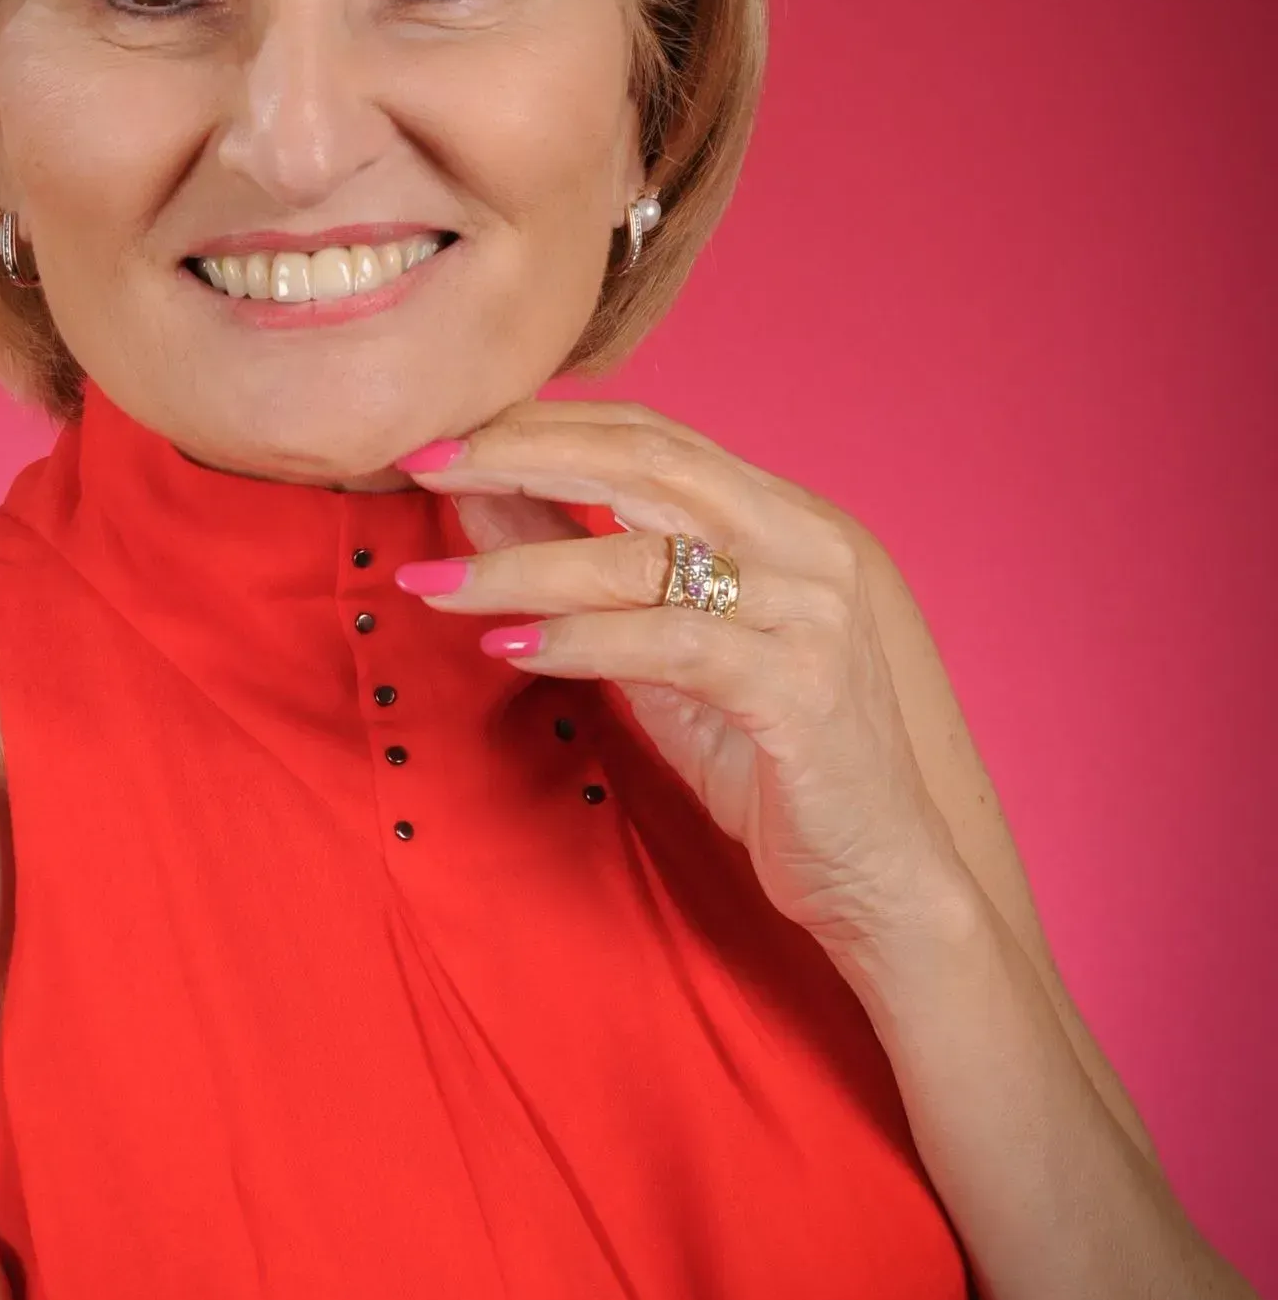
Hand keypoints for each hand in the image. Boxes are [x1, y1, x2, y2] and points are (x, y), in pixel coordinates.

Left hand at [393, 398, 972, 957]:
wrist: (878, 873)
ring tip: (436, 583)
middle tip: (421, 466)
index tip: (443, 433)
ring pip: (642, 557)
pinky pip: (669, 644)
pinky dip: (579, 640)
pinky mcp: (802, 688)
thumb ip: (586, 569)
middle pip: (643, 462)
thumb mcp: (658, 651)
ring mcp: (811, 611)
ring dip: (522, 565)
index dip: (542, 425)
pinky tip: (511, 648)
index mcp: (778, 517)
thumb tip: (481, 498)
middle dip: (521, 455)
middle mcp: (803, 543)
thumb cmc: (764, 756)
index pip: (649, 435)